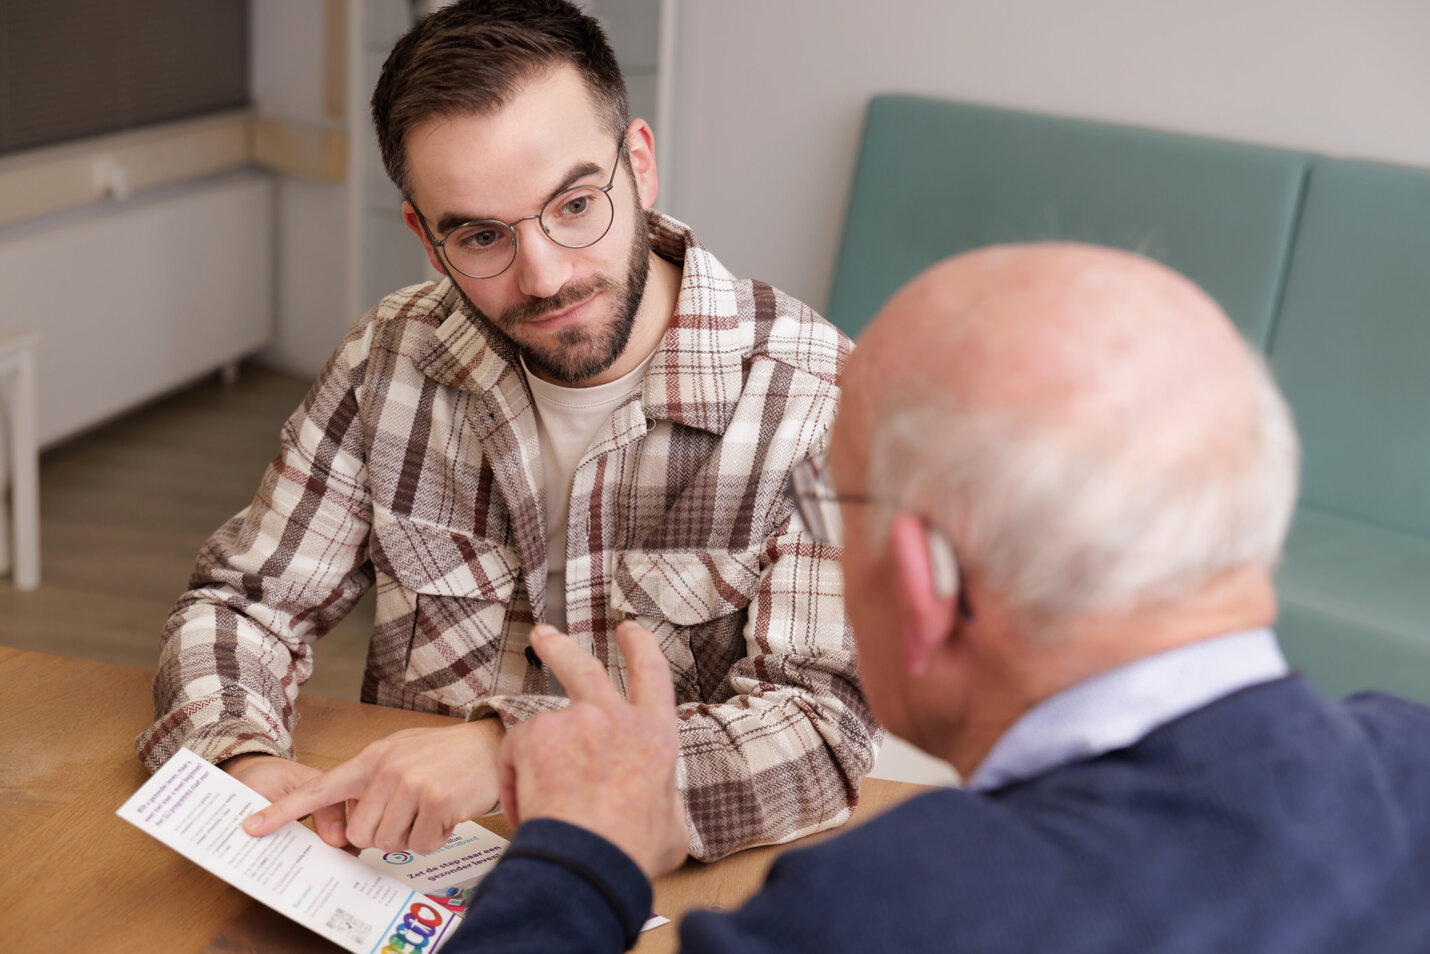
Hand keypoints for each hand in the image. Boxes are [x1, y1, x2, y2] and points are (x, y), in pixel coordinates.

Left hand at [241, 719, 505, 853]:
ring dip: (413, 835)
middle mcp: (386, 769)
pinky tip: (448, 813)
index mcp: (372, 758)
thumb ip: (373, 782)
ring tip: (432, 808)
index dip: (283, 811)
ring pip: (390, 841)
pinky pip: (421, 844)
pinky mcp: (435, 802)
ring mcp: (410, 785)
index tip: (252, 827)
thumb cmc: (448, 754)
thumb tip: (355, 823)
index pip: (320, 788)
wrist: (492, 744)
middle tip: (410, 814)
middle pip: (361, 833)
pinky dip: (436, 837)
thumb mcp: (402, 754)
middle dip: (386, 833)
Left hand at [499, 622, 689, 878]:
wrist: (589, 857)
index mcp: (655, 734)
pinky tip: (528, 810)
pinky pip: (517, 755)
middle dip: (560, 648)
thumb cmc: (631, 848)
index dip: (640, 646)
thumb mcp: (671, 827)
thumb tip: (661, 809)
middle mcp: (615, 717)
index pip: (653, 672)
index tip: (629, 631)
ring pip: (541, 723)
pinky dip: (517, 781)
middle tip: (543, 636)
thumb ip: (663, 804)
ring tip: (528, 778)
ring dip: (532, 750)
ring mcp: (573, 721)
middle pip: (584, 666)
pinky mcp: (535, 735)